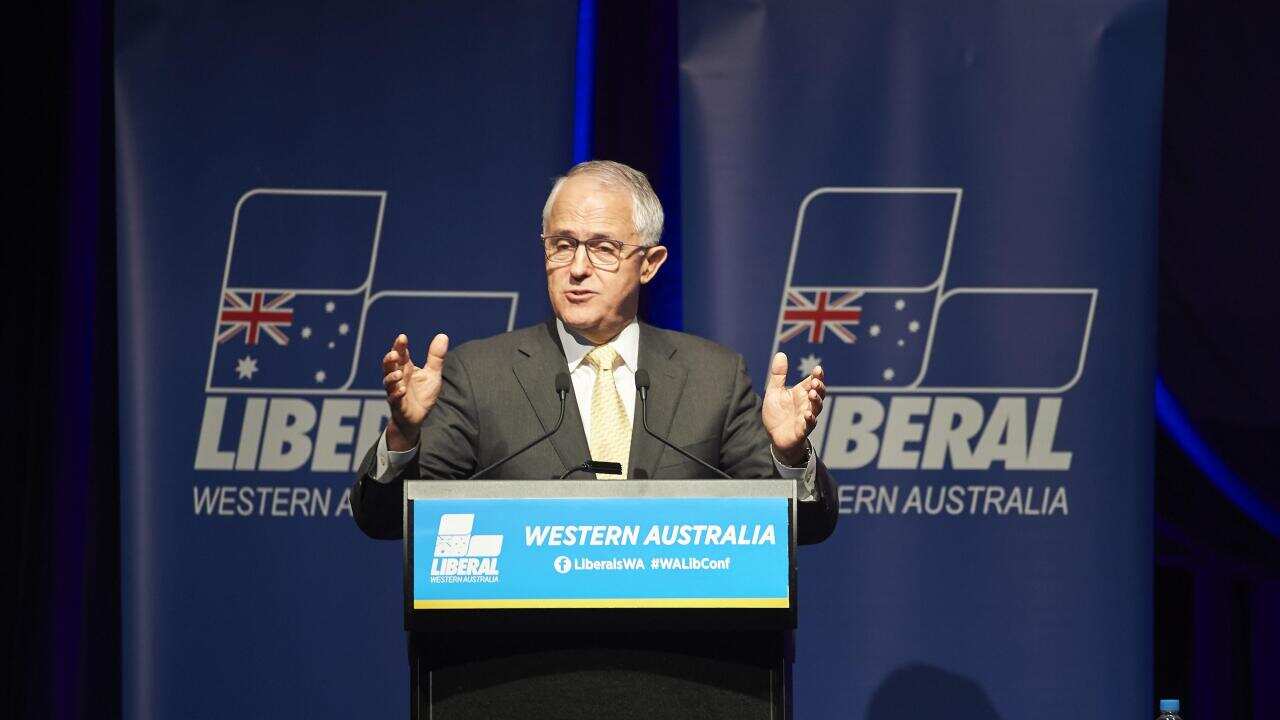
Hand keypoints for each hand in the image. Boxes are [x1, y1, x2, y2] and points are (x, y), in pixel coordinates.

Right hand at [382, 333, 448, 449]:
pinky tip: (403, 390)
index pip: (400, 354)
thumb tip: (443, 335)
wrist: (418, 417)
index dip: (399, 346)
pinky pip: (394, 399)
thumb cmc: (422, 394)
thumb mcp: (432, 374)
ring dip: (392, 377)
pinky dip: (397, 394)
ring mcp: (396, 391)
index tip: (402, 337)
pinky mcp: (398, 405)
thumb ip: (436, 356)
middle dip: (390, 359)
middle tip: (395, 353)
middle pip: (389, 366)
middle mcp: (398, 378)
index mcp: (406, 368)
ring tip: (399, 373)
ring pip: (388, 382)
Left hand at [761, 352, 824, 464]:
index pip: (813, 381)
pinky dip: (809, 419)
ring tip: (812, 394)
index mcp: (801, 393)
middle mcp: (807, 404)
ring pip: (816, 408)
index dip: (817, 375)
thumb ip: (779, 375)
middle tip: (815, 381)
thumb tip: (781, 354)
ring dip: (816, 401)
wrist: (774, 436)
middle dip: (819, 387)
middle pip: (818, 393)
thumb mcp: (774, 391)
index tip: (818, 369)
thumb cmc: (777, 413)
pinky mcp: (802, 430)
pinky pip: (809, 424)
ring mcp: (806, 417)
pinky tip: (807, 414)